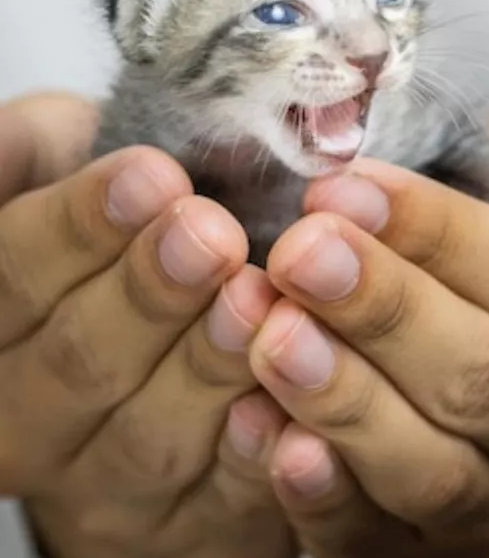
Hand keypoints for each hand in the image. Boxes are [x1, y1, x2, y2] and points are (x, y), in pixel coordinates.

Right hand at [0, 94, 289, 557]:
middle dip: (147, 294)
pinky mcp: (195, 530)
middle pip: (78, 363)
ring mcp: (110, 489)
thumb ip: (36, 156)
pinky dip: (262, 462)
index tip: (154, 174)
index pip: (18, 279)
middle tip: (210, 232)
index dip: (82, 225)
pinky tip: (297, 414)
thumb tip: (25, 133)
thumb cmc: (131, 249)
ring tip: (259, 301)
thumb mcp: (72, 186)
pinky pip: (227, 504)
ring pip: (150, 437)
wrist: (185, 362)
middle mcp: (35, 422)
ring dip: (207, 368)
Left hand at [245, 81, 488, 556]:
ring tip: (273, 335)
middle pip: (483, 379)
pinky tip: (265, 437)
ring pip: (435, 472)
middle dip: (386, 313)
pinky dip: (321, 498)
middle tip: (300, 254)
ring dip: (348, 404)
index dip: (441, 237)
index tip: (350, 187)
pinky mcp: (437, 556)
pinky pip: (376, 543)